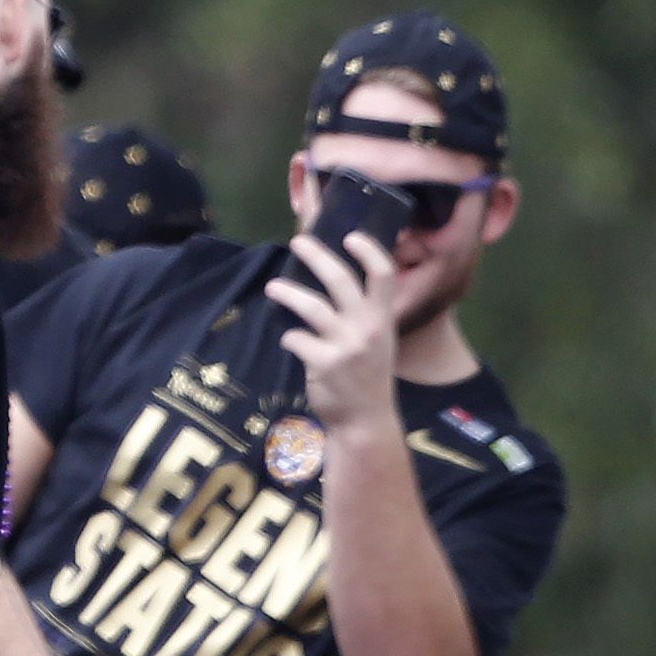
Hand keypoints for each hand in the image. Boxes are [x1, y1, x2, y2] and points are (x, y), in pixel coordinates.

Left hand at [270, 230, 406, 431]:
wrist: (364, 420)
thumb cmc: (368, 374)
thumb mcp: (378, 339)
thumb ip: (363, 312)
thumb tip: (331, 276)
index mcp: (383, 318)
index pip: (383, 275)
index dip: (368, 250)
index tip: (350, 235)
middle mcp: (367, 327)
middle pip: (341, 280)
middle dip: (317, 256)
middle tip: (297, 242)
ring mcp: (346, 346)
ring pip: (311, 306)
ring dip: (288, 292)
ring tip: (273, 287)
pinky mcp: (323, 363)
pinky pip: (296, 338)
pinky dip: (289, 337)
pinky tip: (288, 339)